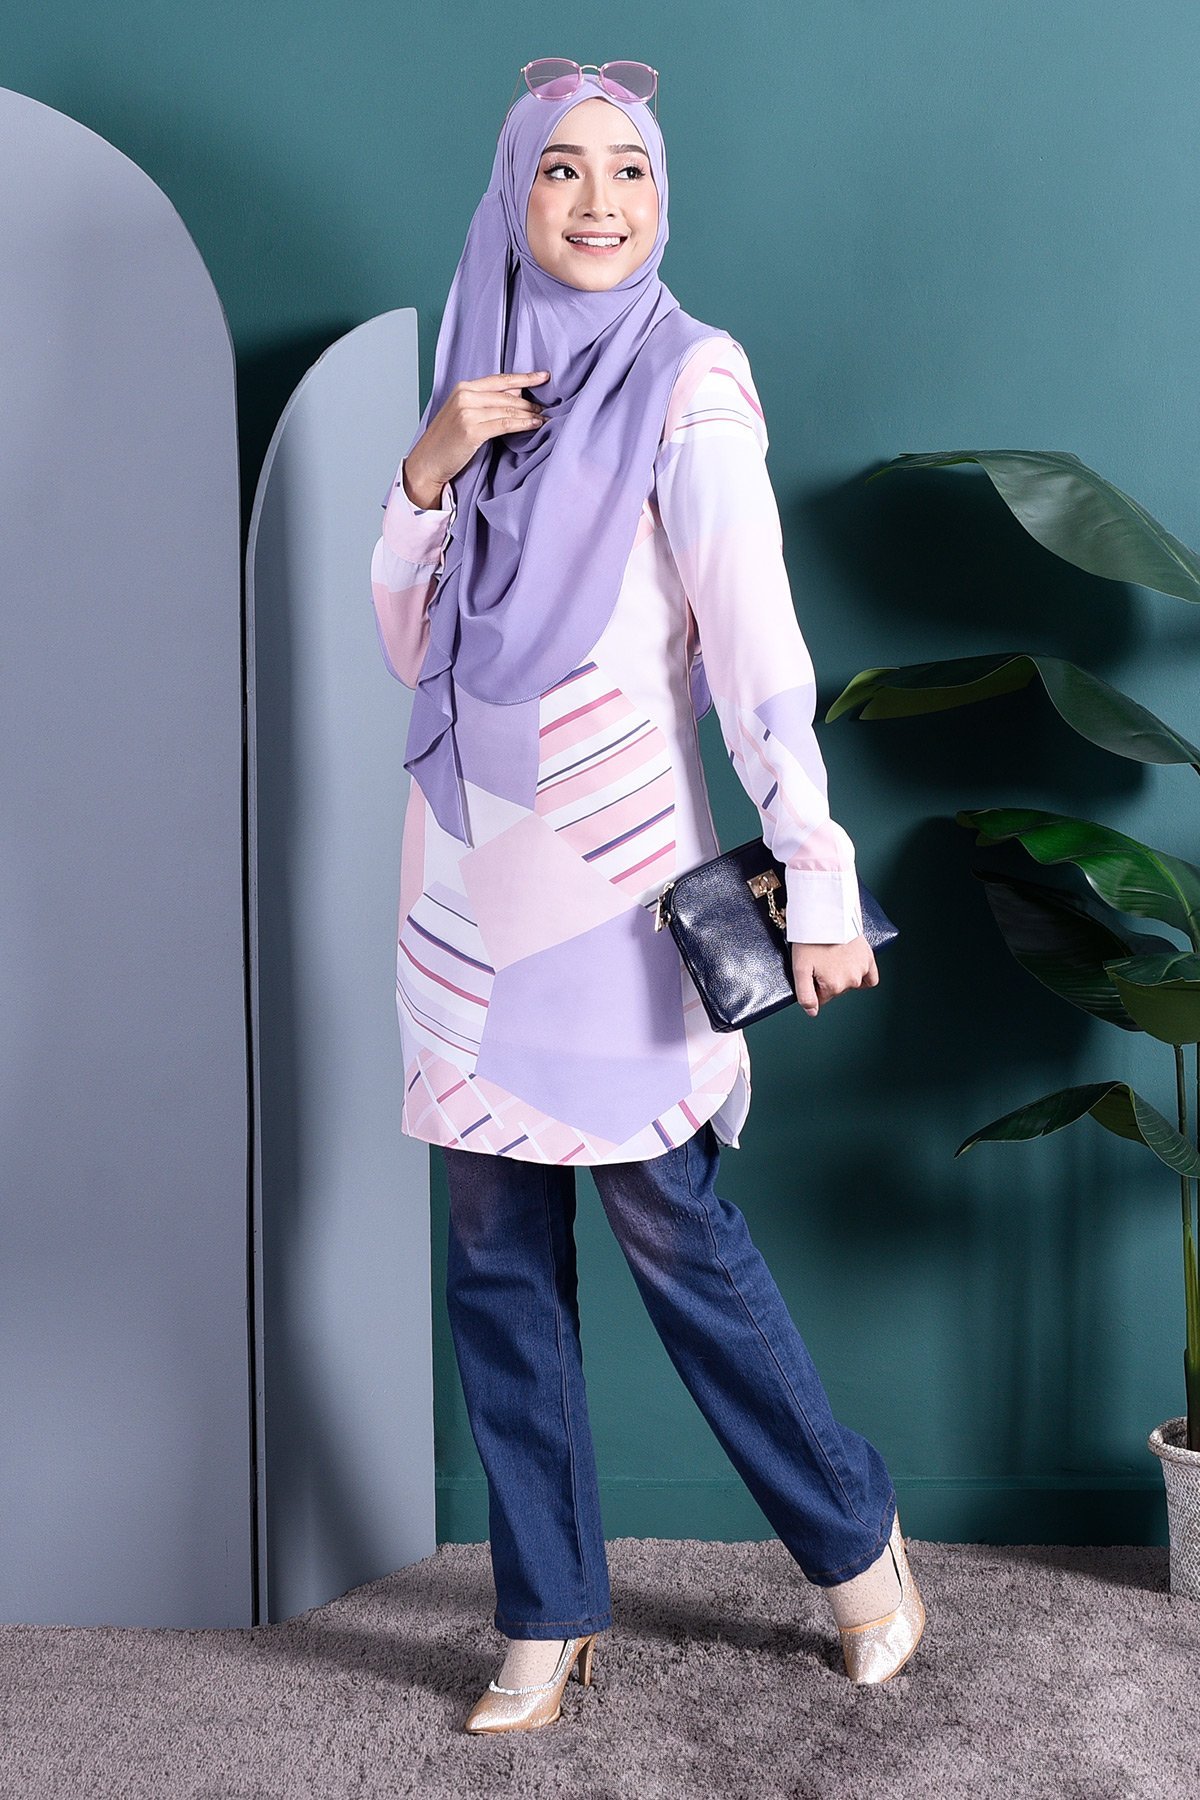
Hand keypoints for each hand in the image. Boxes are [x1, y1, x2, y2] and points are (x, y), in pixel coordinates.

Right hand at [402, 369, 551, 506]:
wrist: (427, 462)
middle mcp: (465, 396)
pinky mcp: (472, 430)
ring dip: (529, 414)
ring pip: (508, 409)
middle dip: (529, 401)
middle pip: (507, 395)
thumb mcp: (463, 413)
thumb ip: (486, 402)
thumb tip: (517, 392)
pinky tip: (534, 425)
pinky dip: (522, 424)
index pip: (500, 380)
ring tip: (544, 418)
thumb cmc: (447, 441)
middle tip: (546, 407)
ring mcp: (467, 412)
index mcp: (463, 388)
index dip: (524, 377)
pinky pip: (505, 424)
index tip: (544, 376)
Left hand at [790, 934, 878, 1017]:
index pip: (821, 998)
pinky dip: (864, 976)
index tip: (810, 972)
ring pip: (851, 982)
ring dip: (842, 974)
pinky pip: (871, 977)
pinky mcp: (869, 958)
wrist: (826, 916)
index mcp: (834, 986)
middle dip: (827, 980)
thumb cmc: (810, 940)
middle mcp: (851, 981)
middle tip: (819, 962)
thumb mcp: (800, 969)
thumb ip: (805, 995)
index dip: (813, 986)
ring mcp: (862, 970)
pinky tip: (853, 967)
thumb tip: (812, 1012)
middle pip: (836, 990)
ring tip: (832, 958)